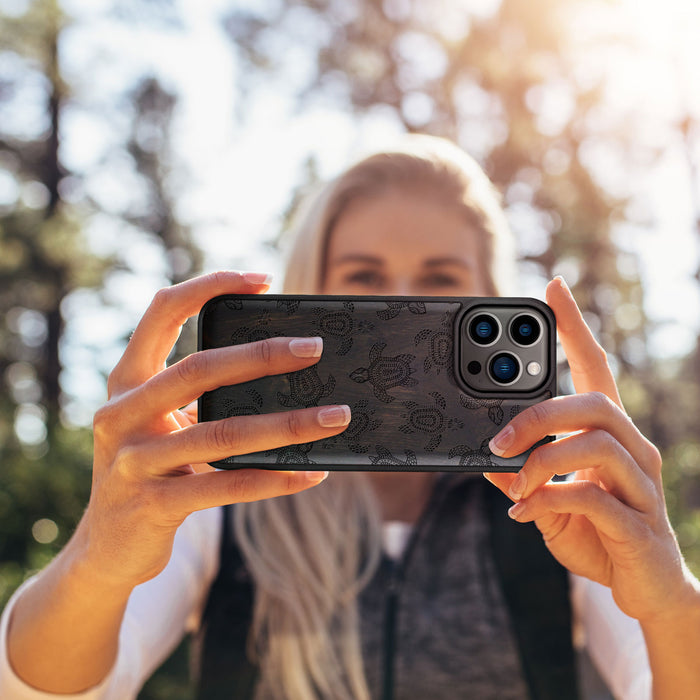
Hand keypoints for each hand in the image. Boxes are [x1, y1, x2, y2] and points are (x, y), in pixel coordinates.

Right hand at [79, 271, 350, 589]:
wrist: (105, 548)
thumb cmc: (150, 470)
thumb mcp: (162, 424)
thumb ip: (200, 397)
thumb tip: (284, 374)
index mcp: (127, 381)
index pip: (162, 312)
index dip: (209, 287)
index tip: (263, 279)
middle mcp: (122, 413)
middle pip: (199, 369)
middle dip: (262, 355)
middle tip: (315, 348)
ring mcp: (133, 461)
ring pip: (222, 433)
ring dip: (288, 424)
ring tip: (336, 416)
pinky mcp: (153, 505)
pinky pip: (226, 487)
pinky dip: (275, 478)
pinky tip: (312, 473)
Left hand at [484, 277, 695, 623]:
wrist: (644, 589)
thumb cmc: (596, 533)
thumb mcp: (547, 500)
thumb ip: (521, 477)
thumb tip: (485, 460)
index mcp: (609, 435)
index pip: (595, 368)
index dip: (575, 328)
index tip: (553, 288)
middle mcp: (633, 450)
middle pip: (594, 403)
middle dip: (538, 415)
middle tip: (496, 441)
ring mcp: (641, 486)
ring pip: (596, 444)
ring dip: (542, 460)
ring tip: (512, 482)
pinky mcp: (639, 525)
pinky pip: (594, 497)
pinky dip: (550, 499)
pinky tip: (526, 512)